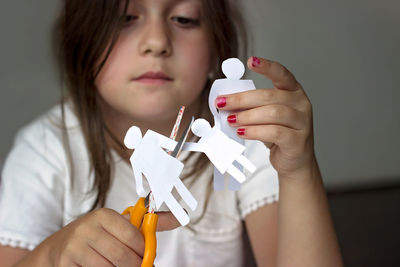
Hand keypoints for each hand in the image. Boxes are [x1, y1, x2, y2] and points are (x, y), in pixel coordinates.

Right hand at [46, 208, 178, 266]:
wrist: (59, 247)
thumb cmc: (97, 235)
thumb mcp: (121, 225)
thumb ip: (150, 224)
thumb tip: (180, 217)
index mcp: (104, 215)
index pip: (133, 236)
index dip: (142, 251)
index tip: (144, 256)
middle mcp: (87, 228)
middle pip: (122, 256)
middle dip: (134, 266)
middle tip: (136, 266)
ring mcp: (74, 247)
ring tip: (118, 266)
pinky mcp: (65, 263)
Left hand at [216, 56, 314, 177]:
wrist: (295, 161)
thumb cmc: (278, 135)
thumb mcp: (265, 116)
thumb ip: (251, 107)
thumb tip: (225, 102)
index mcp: (293, 92)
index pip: (282, 74)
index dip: (267, 66)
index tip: (251, 61)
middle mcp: (301, 104)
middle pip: (269, 96)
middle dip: (241, 99)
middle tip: (222, 103)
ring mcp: (302, 122)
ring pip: (272, 113)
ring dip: (246, 116)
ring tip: (230, 121)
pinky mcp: (298, 140)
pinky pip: (274, 132)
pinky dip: (254, 131)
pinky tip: (242, 132)